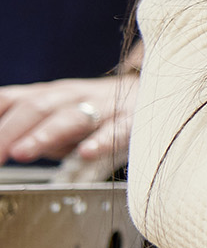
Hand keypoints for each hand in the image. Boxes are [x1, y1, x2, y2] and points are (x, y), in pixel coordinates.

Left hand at [0, 74, 135, 164]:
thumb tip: (3, 148)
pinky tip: (86, 153)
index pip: (9, 100)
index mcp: (47, 95)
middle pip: (36, 108)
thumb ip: (27, 130)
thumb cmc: (94, 112)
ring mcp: (102, 107)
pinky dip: (100, 141)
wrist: (152, 94)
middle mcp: (71, 97)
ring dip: (43, 135)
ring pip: (70, 117)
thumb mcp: (54, 116)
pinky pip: (116, 130)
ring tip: (22, 152)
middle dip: (8, 132)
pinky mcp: (131, 121)